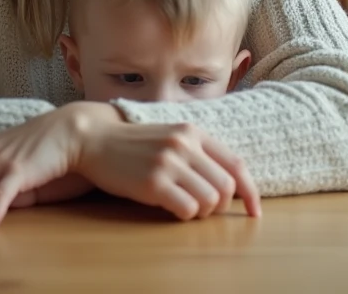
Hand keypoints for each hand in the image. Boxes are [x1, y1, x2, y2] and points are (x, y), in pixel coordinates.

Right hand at [77, 121, 260, 220]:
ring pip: (210, 200)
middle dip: (222, 206)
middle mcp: (184, 145)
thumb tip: (228, 183)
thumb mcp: (169, 136)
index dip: (251, 192)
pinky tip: (171, 209)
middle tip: (205, 210)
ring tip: (185, 207)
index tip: (255, 211)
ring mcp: (168, 163)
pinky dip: (185, 215)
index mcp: (193, 132)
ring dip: (202, 212)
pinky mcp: (153, 182)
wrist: (92, 139)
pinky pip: (187, 209)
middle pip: (226, 187)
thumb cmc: (131, 144)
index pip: (236, 165)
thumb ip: (196, 152)